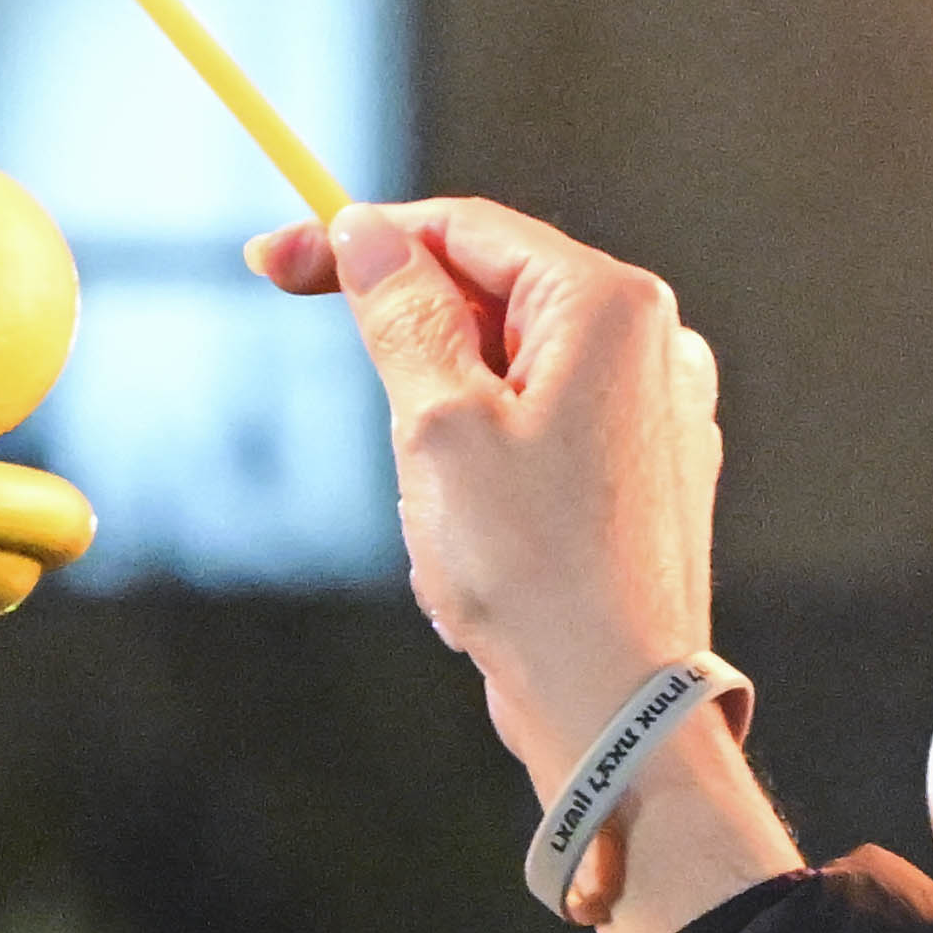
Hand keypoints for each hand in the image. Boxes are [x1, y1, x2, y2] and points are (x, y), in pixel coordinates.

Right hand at [257, 195, 799, 932]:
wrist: (615, 704)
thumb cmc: (533, 570)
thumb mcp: (436, 424)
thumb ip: (399, 313)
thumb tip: (368, 233)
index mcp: (610, 305)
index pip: (464, 229)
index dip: (360, 239)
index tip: (274, 263)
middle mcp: (653, 343)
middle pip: (491, 298)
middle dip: (412, 361)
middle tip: (387, 440)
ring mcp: (658, 410)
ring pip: (507, 376)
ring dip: (445, 431)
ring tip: (449, 526)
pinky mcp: (647, 473)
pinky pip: (541, 437)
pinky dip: (487, 473)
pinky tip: (482, 551)